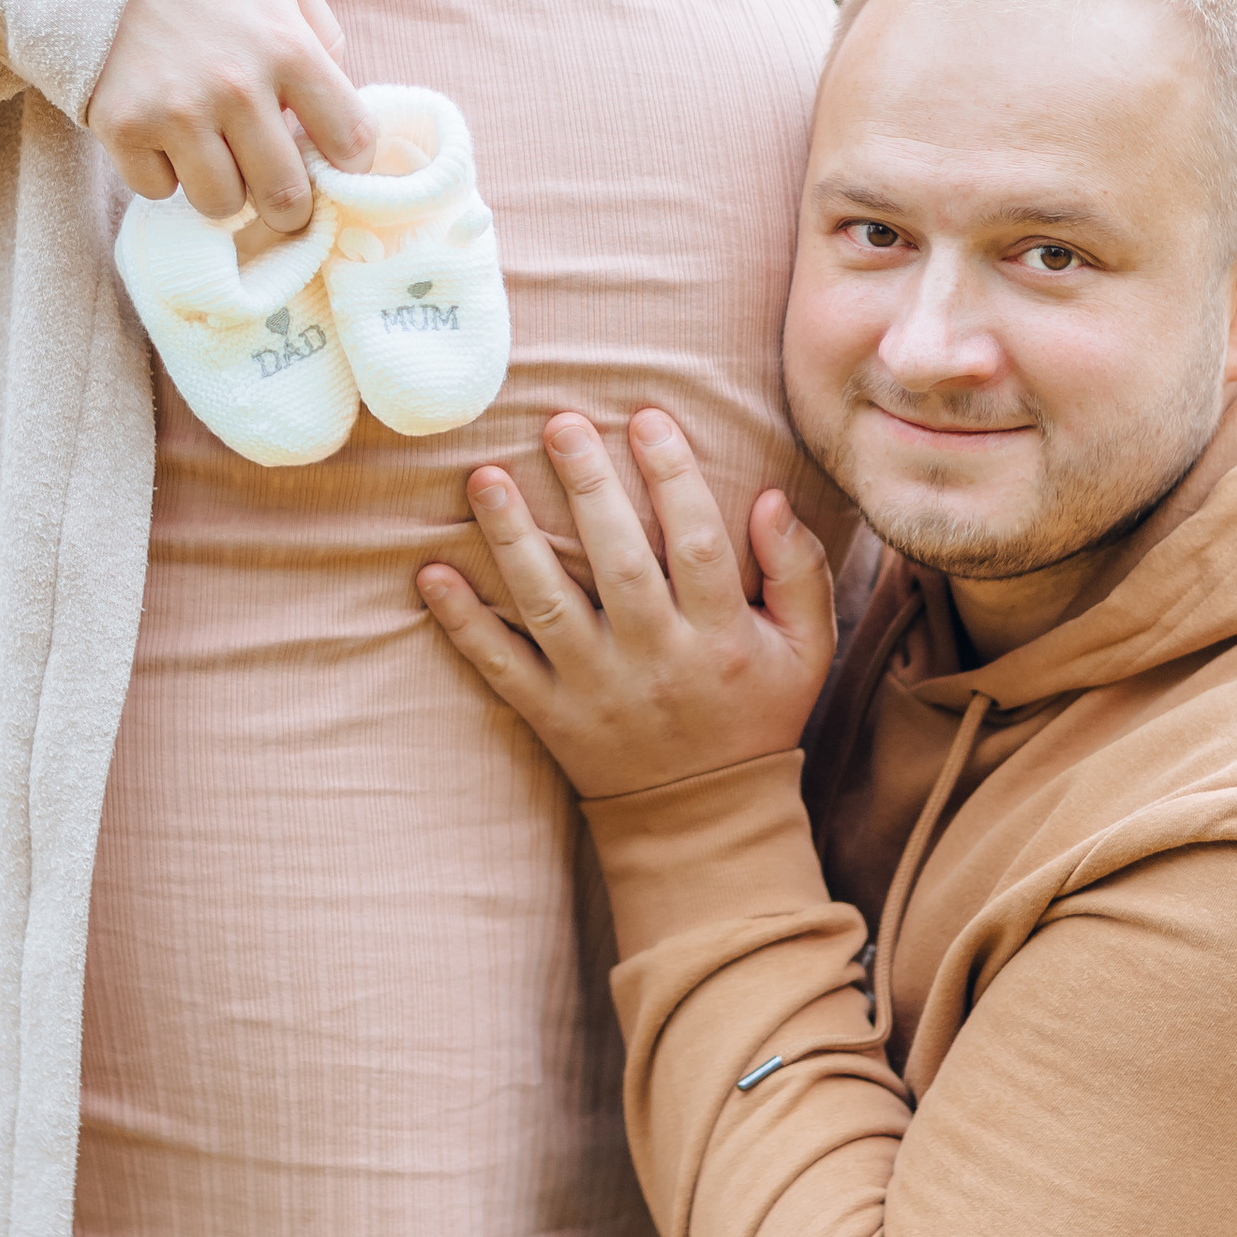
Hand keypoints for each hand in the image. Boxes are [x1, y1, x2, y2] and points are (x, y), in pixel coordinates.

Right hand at [90, 0, 372, 230]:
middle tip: (276, 185)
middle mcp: (236, 88)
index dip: (350, 162)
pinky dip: (164, 171)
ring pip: (221, 205)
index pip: (350, 141)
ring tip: (215, 150)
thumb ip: (321, 36)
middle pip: (286, 198)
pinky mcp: (123, 127)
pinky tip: (162, 133)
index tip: (333, 158)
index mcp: (288, 47)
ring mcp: (176, 112)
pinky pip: (158, 190)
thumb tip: (334, 105)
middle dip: (289, 202)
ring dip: (224, 188)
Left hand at [421, 411, 834, 799]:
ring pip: (550, 607)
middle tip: (559, 423)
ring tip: (484, 478)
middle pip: (619, 564)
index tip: (648, 418)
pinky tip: (431, 574)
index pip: (699, 544)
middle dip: (588, 489)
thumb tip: (771, 498)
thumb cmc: (757, 711)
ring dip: (513, 540)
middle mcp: (657, 660)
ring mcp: (598, 690)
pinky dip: (463, 624)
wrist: (704, 818)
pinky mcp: (553, 717)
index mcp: (720, 637)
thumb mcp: (805, 648)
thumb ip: (797, 571)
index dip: (674, 478)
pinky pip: (501, 667)